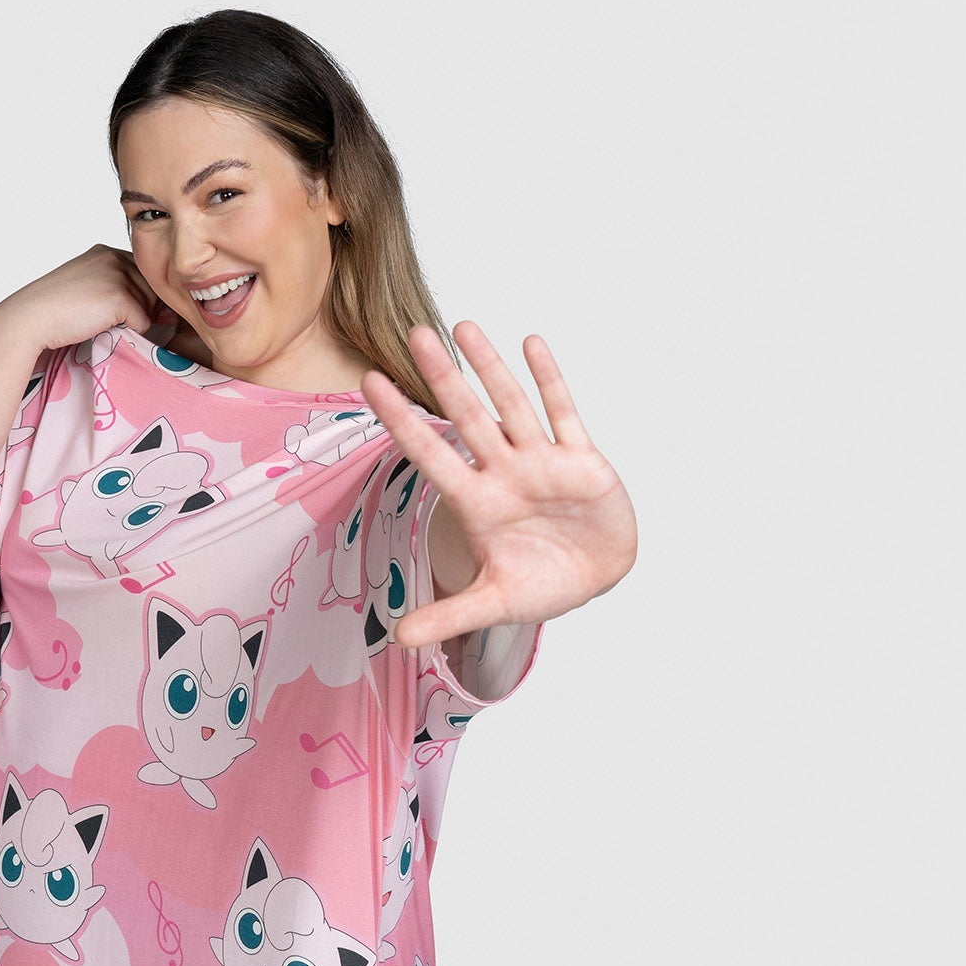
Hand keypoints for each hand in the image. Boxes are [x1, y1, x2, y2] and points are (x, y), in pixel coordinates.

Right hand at [3, 244, 166, 353]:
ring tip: (107, 324)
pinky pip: (144, 323)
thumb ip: (114, 284)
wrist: (32, 317)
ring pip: (151, 307)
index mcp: (107, 252)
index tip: (122, 312)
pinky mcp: (119, 297)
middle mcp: (115, 258)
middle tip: (116, 322)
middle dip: (143, 309)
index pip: (143, 274)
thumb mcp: (88, 284)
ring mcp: (118, 275)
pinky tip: (106, 330)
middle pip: (152, 289)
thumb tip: (153, 306)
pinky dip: (131, 333)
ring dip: (135, 321)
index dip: (140, 297)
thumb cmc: (55, 309)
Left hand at [360, 322, 636, 647]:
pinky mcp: (582, 462)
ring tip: (462, 326)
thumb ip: (449, 614)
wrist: (596, 579)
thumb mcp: (494, 602)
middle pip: (467, 419)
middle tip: (413, 333)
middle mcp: (504, 474)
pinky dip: (550, 382)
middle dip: (442, 378)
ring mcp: (541, 463)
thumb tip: (398, 640)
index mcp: (478, 504)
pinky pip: (564, 415)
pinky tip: (531, 344)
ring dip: (489, 368)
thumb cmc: (542, 585)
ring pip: (511, 406)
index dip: (402, 422)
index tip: (370, 384)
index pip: (430, 455)